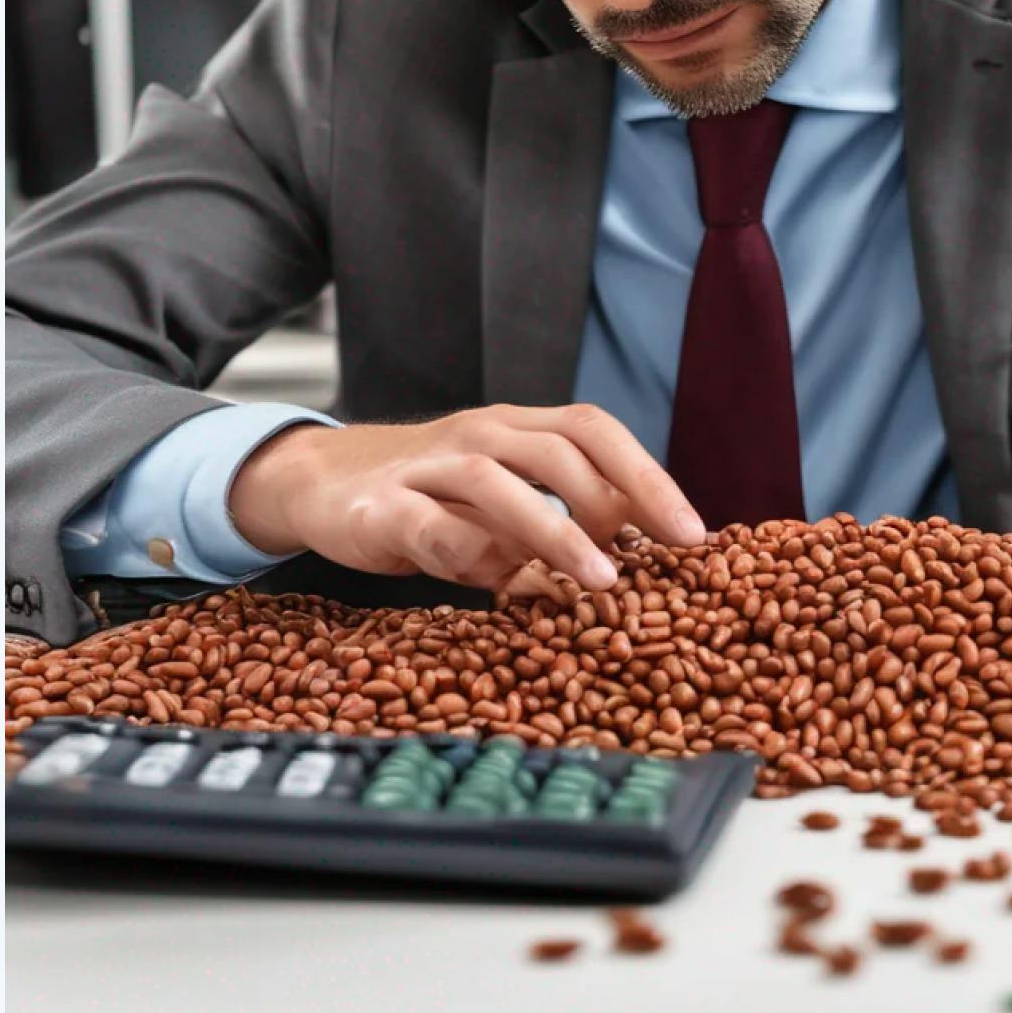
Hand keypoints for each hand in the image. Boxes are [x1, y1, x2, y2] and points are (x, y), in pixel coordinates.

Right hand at [227, 404, 706, 593]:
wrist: (318, 484)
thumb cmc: (428, 500)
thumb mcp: (499, 511)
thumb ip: (554, 531)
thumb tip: (628, 570)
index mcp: (515, 428)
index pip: (594, 431)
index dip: (647, 474)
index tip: (693, 530)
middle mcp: (479, 434)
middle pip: (563, 447)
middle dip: (626, 493)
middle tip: (672, 547)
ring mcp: (428, 467)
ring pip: (500, 480)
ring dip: (557, 528)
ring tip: (603, 578)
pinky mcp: (381, 507)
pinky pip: (431, 525)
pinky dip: (469, 552)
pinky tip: (498, 584)